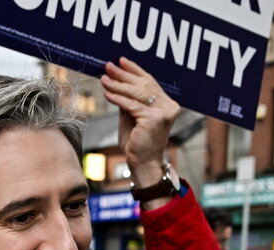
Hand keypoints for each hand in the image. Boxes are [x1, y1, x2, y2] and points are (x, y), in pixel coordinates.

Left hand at [101, 57, 179, 195]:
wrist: (143, 164)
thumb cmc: (137, 143)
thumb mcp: (131, 117)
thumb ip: (129, 101)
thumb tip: (117, 83)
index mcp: (166, 103)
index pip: (150, 81)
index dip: (135, 70)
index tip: (121, 60)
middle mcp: (168, 105)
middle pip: (143, 84)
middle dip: (124, 74)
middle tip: (109, 65)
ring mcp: (163, 112)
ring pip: (137, 93)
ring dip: (118, 85)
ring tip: (104, 78)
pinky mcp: (153, 119)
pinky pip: (132, 105)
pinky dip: (118, 98)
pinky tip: (107, 93)